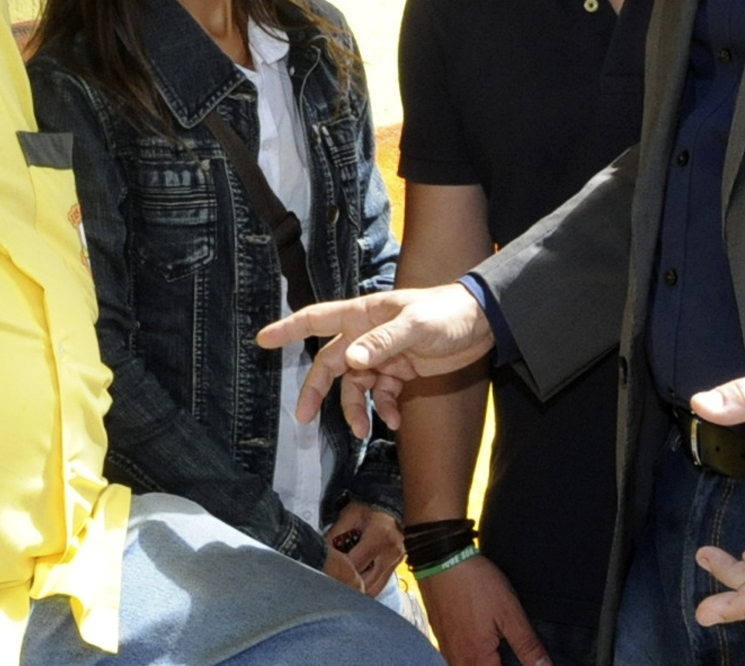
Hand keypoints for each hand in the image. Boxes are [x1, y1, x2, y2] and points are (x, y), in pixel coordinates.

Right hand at [255, 286, 494, 437]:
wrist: (482, 324)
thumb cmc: (446, 313)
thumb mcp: (415, 326)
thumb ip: (382, 343)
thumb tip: (350, 361)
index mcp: (363, 314)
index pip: (317, 319)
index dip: (288, 329)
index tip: (262, 340)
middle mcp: (367, 334)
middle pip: (330, 363)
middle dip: (317, 390)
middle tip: (303, 416)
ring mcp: (383, 354)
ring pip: (355, 385)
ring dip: (356, 408)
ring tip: (365, 431)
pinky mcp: (401, 371)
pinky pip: (382, 394)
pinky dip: (384, 409)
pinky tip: (396, 421)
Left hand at [325, 503, 402, 596]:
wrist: (388, 506)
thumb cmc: (368, 508)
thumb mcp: (348, 516)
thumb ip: (334, 536)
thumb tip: (319, 555)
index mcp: (379, 536)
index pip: (355, 565)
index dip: (339, 571)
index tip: (326, 571)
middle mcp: (391, 552)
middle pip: (365, 583)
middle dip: (347, 584)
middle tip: (333, 580)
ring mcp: (396, 561)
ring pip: (373, 590)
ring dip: (358, 589)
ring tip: (344, 580)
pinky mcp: (396, 565)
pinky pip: (380, 585)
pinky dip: (366, 586)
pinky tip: (356, 580)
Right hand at [414, 553, 551, 665]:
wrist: (441, 558)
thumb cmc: (475, 584)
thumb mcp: (510, 613)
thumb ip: (528, 645)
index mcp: (477, 659)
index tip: (520, 660)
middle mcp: (457, 660)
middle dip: (496, 665)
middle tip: (511, 656)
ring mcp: (446, 649)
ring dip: (484, 662)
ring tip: (498, 651)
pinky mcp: (440, 637)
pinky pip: (456, 658)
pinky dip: (471, 656)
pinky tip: (480, 641)